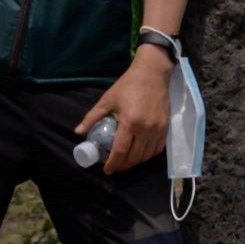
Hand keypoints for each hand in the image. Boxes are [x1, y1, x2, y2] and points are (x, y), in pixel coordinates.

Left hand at [90, 45, 175, 176]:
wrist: (152, 73)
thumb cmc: (128, 85)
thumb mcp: (107, 100)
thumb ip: (92, 117)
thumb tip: (78, 132)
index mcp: (129, 122)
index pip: (120, 151)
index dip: (113, 164)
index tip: (106, 170)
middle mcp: (145, 129)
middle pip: (134, 157)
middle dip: (123, 165)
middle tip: (115, 165)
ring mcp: (157, 129)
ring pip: (146, 156)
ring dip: (135, 162)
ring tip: (126, 161)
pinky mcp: (165, 128)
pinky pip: (157, 149)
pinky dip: (148, 155)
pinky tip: (140, 154)